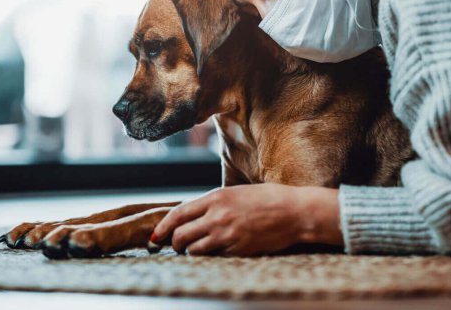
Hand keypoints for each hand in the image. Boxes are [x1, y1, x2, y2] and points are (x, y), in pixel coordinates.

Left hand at [151, 183, 341, 255]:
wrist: (294, 211)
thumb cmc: (268, 199)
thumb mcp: (236, 193)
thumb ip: (215, 203)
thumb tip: (195, 214)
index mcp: (216, 197)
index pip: (178, 214)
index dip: (163, 227)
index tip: (156, 235)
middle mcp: (217, 215)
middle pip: (181, 235)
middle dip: (174, 243)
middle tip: (177, 246)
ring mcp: (227, 234)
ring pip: (194, 249)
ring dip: (191, 252)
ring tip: (195, 251)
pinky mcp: (238, 249)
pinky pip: (214, 258)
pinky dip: (211, 257)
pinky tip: (216, 253)